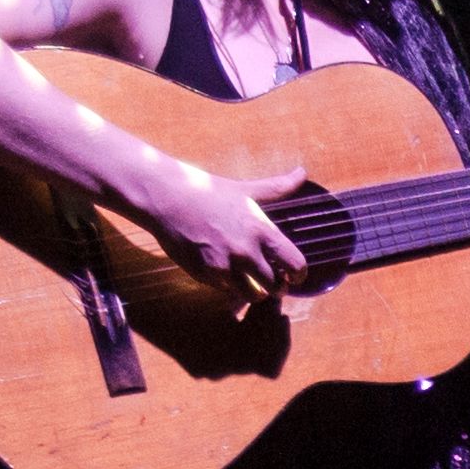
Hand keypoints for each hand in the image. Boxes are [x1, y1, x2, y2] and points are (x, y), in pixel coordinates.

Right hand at [152, 160, 307, 295]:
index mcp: (260, 231)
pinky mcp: (205, 276)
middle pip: (276, 286)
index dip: (299, 273)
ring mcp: (224, 267)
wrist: (167, 199)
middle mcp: (245, 252)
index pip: (295, 264)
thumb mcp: (246, 189)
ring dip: (255, 290)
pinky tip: (224, 270)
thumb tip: (302, 173)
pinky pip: (226, 291)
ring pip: (253, 295)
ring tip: (250, 279)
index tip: (294, 273)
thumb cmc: (208, 192)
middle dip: (277, 285)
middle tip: (273, 279)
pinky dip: (229, 286)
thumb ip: (278, 187)